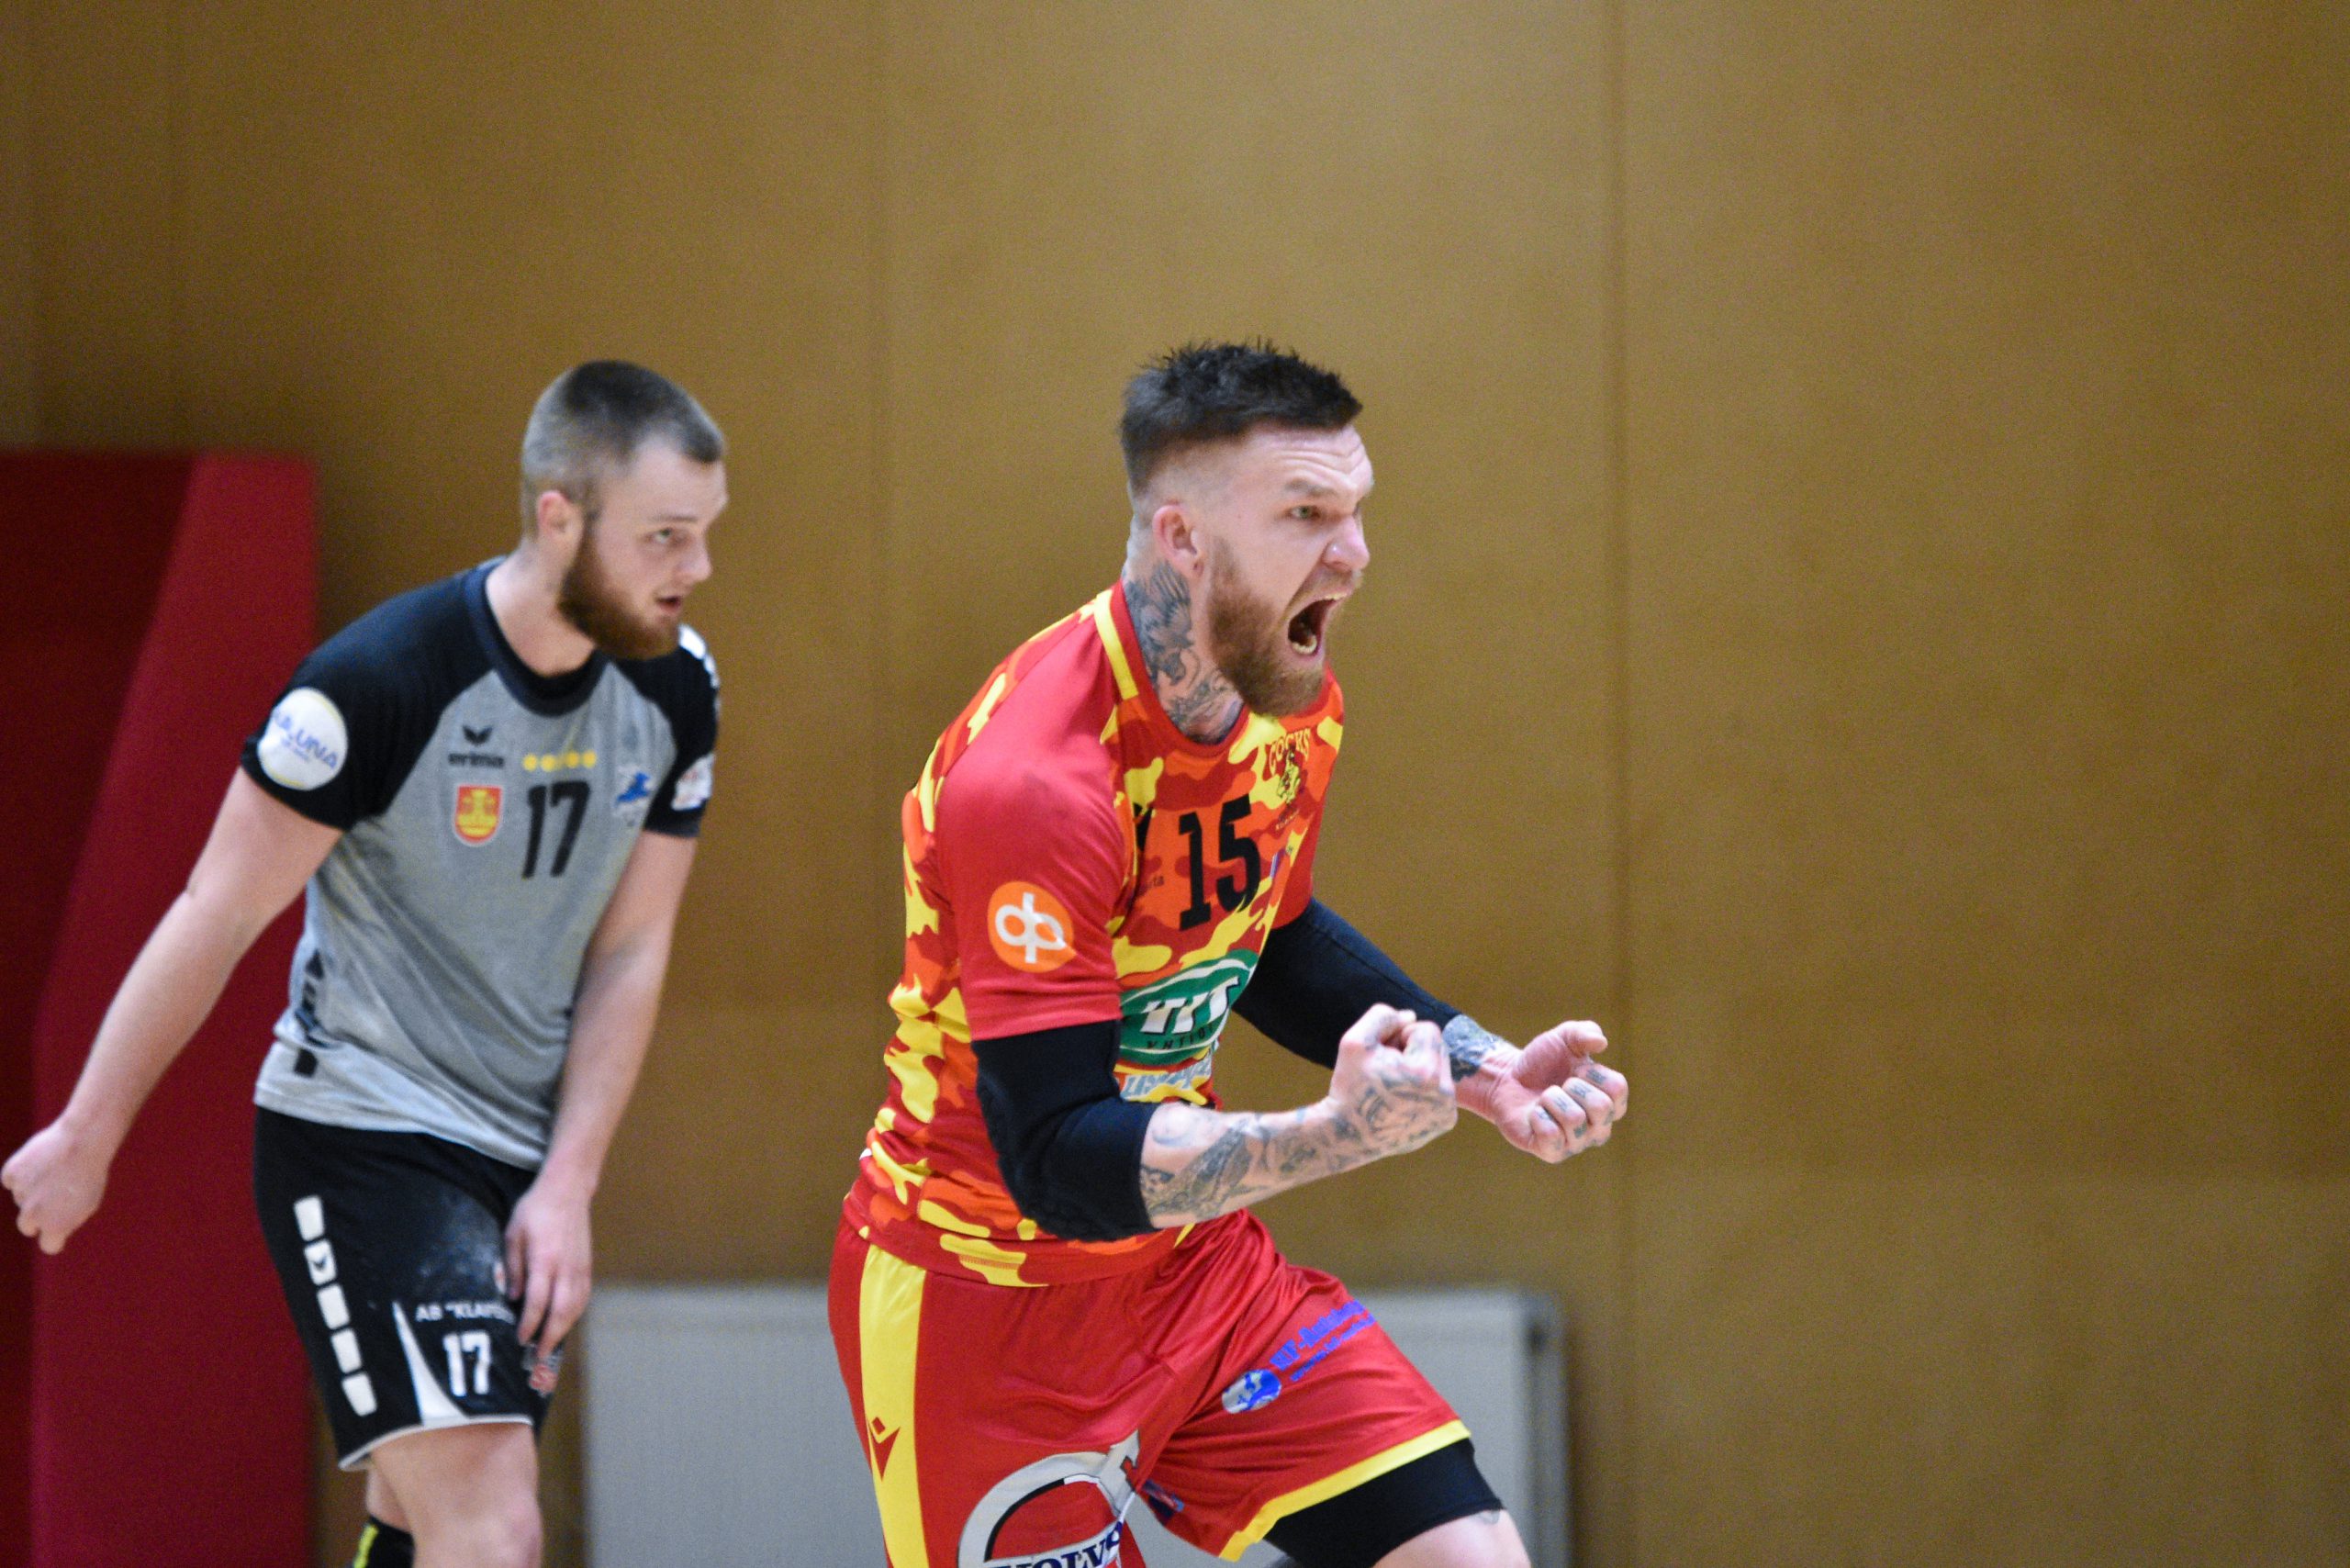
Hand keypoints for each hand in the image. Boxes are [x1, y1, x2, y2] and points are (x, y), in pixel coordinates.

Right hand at [3, 1120, 114, 1254]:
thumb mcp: (88, 1202)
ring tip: (55, 1171)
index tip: (62, 1225)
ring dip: (33, 1190)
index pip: (49, 1245)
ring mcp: (20, 1194)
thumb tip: (50, 1228)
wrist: (83, 1141)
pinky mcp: (11, 1174)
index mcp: (55, 1227)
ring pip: (21, 1198)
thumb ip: (66, 1219)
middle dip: (37, 1216)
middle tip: (53, 1197)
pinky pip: (12, 1179)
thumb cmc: (91, 1172)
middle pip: (27, 1226)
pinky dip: (21, 1173)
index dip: (56, 1235)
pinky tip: (38, 1163)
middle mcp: (34, 1215)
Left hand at [504, 1179, 591, 1366]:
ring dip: (564, 1329)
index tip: (520, 1340)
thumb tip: (513, 1298)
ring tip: (550, 1345)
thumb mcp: (513, 1234)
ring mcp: (580, 1267)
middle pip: (561, 1311)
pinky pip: (583, 1297)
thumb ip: (513, 1267)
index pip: (538, 1301)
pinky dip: (574, 1315)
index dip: (529, 1324)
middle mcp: (565, 1266)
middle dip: (550, 1337)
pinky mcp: (587, 1265)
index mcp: (544, 1258)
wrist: (568, 1189)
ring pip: (575, 1307)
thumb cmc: (536, 1209)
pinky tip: (565, 1322)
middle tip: (538, 1356)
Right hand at [1324, 1004, 1457, 1160]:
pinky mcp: (1446, 1122)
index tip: (1383, 1055)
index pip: (1427, 1029)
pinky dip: (1424, 1089)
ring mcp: (1448, 1110)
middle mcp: (1445, 1093)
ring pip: (1440, 1067)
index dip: (1401, 1036)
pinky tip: (1402, 1101)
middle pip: (1438, 1047)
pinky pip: (1441, 1089)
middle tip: (1387, 1069)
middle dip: (1413, 1051)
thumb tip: (1410, 1017)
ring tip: (1394, 1085)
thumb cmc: (1350, 1086)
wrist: (1349, 1136)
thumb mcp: (1355, 1041)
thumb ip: (1383, 1017)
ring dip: (1419, 1068)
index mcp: (1425, 1072)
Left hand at [1479, 1019, 1627, 1163]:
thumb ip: (1584, 1032)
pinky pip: (1551, 1134)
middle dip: (1573, 1087)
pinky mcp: (1552, 1153)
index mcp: (1610, 1102)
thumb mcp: (1563, 1038)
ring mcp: (1577, 1143)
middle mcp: (1599, 1127)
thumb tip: (1600, 1042)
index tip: (1576, 1070)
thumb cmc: (1542, 1062)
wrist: (1507, 1077)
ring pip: (1575, 1120)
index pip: (1618, 1089)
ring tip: (1544, 1098)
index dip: (1592, 1073)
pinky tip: (1534, 1114)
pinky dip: (1537, 1116)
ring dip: (1552, 1100)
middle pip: (1601, 1107)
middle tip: (1558, 1085)